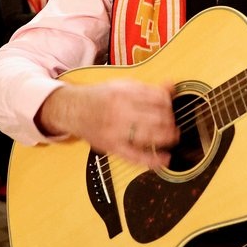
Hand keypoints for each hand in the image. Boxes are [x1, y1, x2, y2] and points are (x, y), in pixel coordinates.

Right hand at [38, 80, 178, 168]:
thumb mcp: (122, 86)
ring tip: (173, 136)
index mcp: (123, 93)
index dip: (169, 103)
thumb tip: (171, 86)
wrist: (73, 110)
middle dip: (170, 121)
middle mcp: (119, 111)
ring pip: (149, 136)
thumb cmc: (100, 98)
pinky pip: (135, 156)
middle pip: (157, 117)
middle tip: (173, 122)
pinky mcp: (112, 147)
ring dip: (167, 137)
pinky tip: (165, 158)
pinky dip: (153, 160)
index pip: (157, 98)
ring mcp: (116, 131)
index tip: (171, 106)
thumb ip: (147, 88)